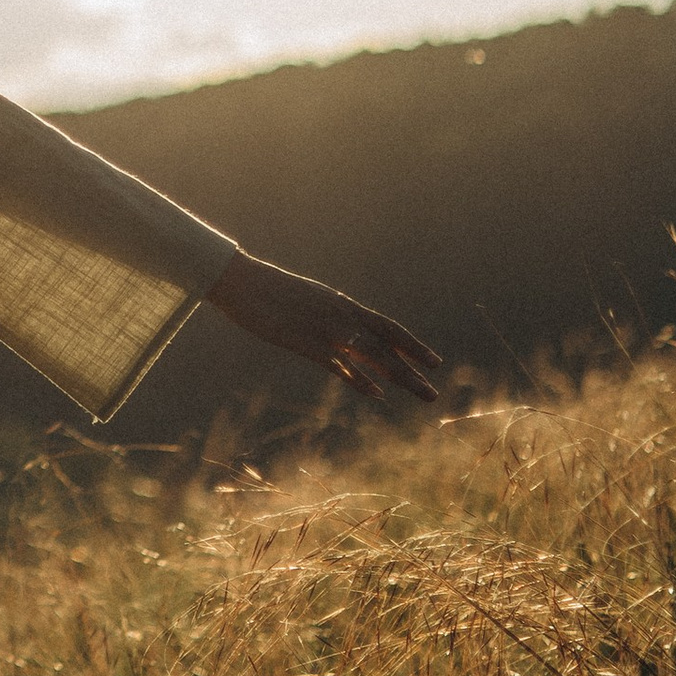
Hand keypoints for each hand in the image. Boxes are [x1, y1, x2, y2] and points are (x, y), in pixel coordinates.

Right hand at [206, 250, 443, 402]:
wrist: (240, 281)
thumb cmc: (267, 290)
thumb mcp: (305, 301)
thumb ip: (323, 317)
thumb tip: (332, 332)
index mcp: (341, 304)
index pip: (386, 327)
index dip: (411, 345)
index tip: (433, 361)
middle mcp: (341, 316)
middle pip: (387, 344)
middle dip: (414, 368)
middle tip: (435, 390)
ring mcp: (326, 329)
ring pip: (374, 355)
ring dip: (401, 377)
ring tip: (424, 394)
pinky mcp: (307, 342)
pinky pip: (340, 365)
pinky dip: (359, 380)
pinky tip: (378, 394)